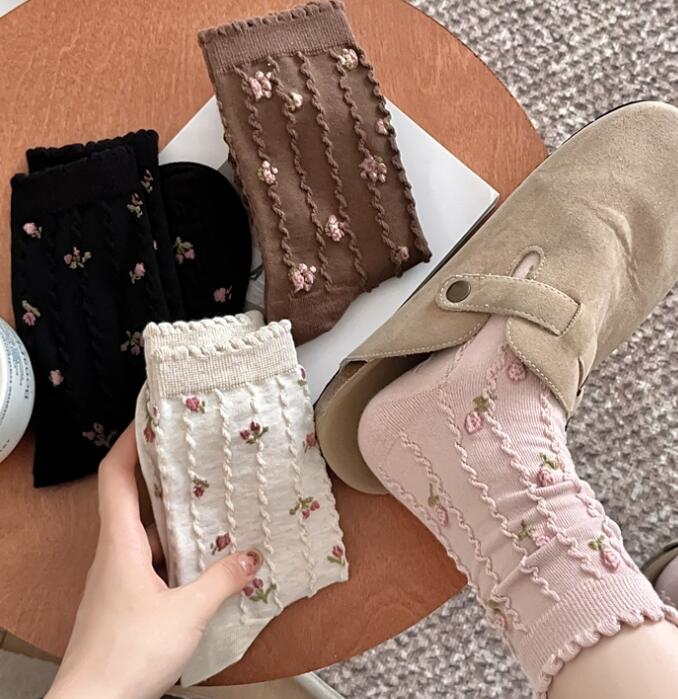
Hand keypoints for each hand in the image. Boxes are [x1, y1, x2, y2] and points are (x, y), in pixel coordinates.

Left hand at [45, 423, 261, 698]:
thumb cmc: (127, 655)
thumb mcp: (187, 613)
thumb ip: (221, 581)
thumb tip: (250, 558)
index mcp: (120, 543)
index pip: (115, 477)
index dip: (130, 444)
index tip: (152, 420)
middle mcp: (114, 552)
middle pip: (129, 496)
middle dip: (158, 470)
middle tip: (190, 452)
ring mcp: (117, 576)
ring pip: (142, 529)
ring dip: (169, 512)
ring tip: (204, 499)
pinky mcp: (125, 597)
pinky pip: (149, 557)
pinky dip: (172, 547)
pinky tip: (199, 556)